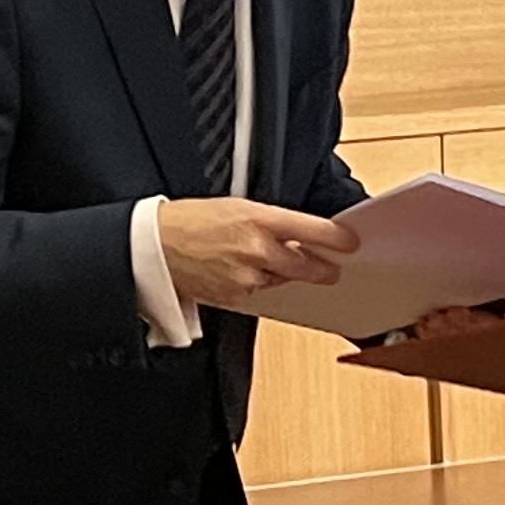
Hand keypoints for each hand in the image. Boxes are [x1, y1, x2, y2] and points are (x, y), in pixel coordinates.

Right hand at [157, 198, 358, 310]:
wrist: (155, 246)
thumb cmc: (190, 221)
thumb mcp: (236, 206)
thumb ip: (271, 221)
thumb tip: (298, 234)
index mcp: (259, 219)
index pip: (313, 230)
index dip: (337, 238)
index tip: (349, 242)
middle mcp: (257, 250)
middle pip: (307, 265)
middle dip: (321, 267)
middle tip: (330, 266)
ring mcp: (247, 277)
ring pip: (283, 280)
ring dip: (283, 273)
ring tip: (263, 258)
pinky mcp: (235, 297)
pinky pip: (260, 292)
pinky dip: (259, 283)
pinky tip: (243, 270)